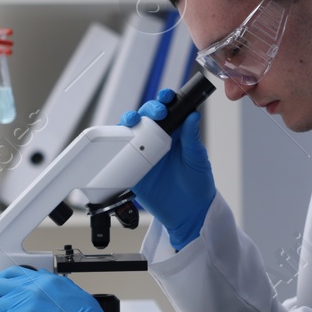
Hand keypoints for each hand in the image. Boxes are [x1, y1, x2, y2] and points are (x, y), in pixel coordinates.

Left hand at [0, 266, 104, 311]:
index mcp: (45, 281)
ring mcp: (22, 307)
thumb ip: (54, 285)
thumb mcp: (75, 293)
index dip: (7, 282)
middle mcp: (32, 290)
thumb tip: (42, 280)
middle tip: (8, 310)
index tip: (6, 289)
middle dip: (2, 298)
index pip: (14, 273)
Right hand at [120, 88, 215, 250]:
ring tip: (132, 122)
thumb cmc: (197, 184)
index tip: (166, 98)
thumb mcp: (197, 159)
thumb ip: (192, 139)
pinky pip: (119, 156)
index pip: (168, 111)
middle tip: (155, 113)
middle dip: (146, 110)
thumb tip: (193, 116)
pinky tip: (118, 142)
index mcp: (175, 134)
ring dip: (128, 123)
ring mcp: (143, 154)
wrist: (188, 213)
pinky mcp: (132, 170)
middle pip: (145, 117)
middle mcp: (157, 141)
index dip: (164, 100)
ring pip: (130, 132)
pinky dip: (114, 148)